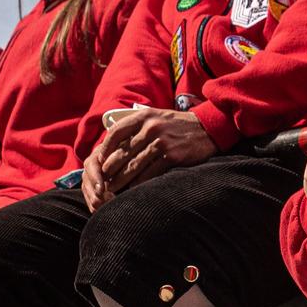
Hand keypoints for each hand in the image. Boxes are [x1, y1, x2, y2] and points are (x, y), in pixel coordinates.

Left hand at [84, 108, 217, 205]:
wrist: (207, 128)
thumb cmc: (178, 125)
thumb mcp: (156, 116)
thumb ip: (137, 124)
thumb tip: (113, 136)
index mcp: (144, 117)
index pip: (116, 133)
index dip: (105, 149)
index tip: (99, 161)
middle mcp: (150, 128)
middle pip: (122, 152)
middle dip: (110, 169)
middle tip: (102, 180)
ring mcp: (161, 142)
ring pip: (134, 165)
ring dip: (121, 180)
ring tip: (112, 189)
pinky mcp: (171, 156)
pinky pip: (149, 173)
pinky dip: (139, 183)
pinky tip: (132, 191)